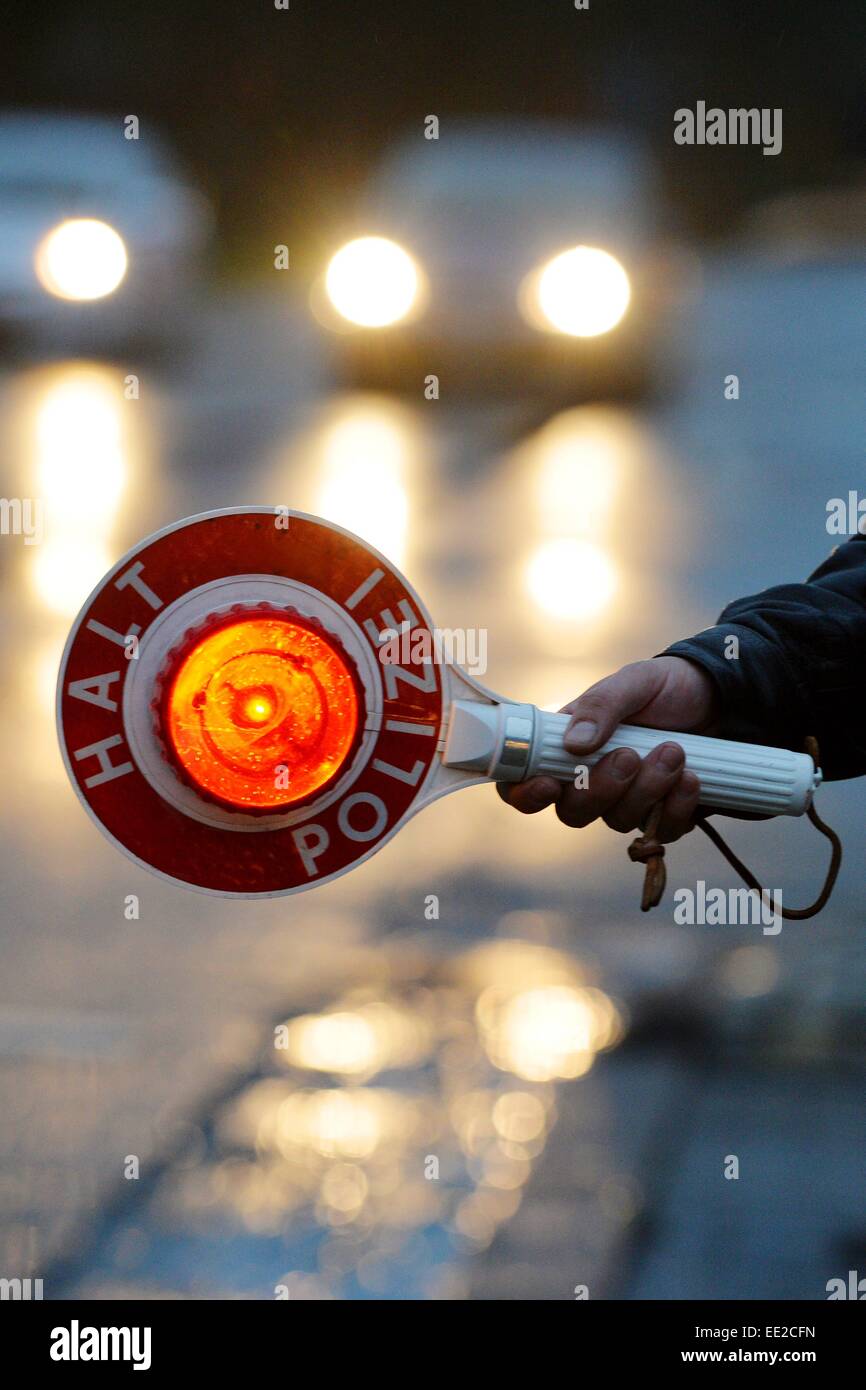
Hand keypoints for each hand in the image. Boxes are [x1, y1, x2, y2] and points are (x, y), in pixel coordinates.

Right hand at [497, 656, 717, 842]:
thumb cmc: (665, 685)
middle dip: (601, 790)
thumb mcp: (634, 681)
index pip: (523, 783)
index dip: (526, 794)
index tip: (550, 784)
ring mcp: (626, 801)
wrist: (718, 698)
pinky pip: (662, 831)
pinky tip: (692, 778)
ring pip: (618, 821)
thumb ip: (602, 705)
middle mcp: (590, 780)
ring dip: (648, 790)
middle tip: (631, 756)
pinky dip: (678, 808)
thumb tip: (574, 742)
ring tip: (675, 751)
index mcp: (565, 747)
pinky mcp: (663, 815)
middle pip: (572, 813)